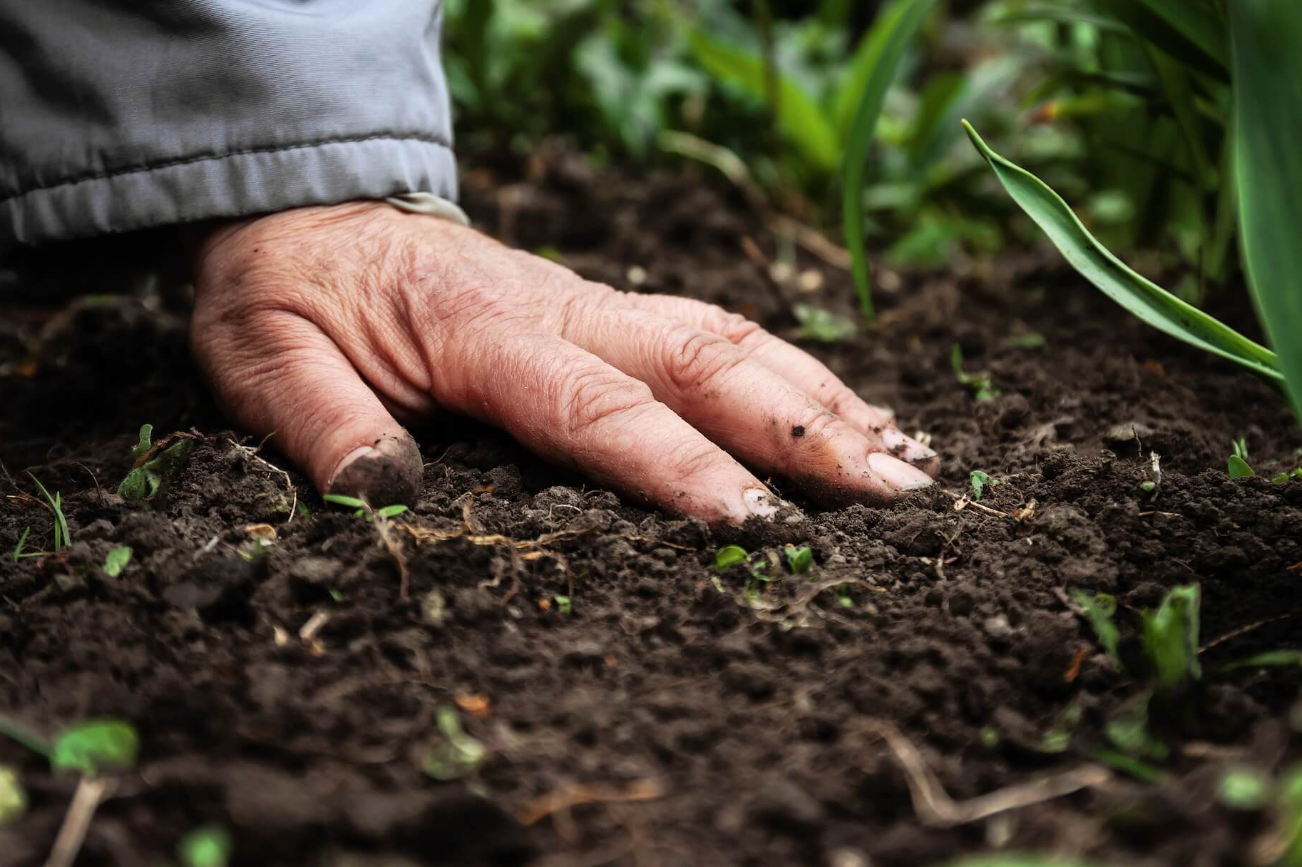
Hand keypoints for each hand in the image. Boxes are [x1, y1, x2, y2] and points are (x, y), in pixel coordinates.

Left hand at [190, 201, 936, 523]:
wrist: (311, 214)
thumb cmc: (290, 295)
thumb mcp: (262, 359)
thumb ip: (320, 424)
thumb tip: (383, 495)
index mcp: (482, 330)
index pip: (598, 407)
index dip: (682, 468)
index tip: (762, 529)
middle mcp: (562, 308)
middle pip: (705, 361)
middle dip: (806, 430)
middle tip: (901, 496)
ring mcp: (594, 303)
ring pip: (730, 339)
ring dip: (823, 398)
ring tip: (909, 459)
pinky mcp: (607, 311)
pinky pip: (716, 334)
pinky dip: (794, 373)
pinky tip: (847, 413)